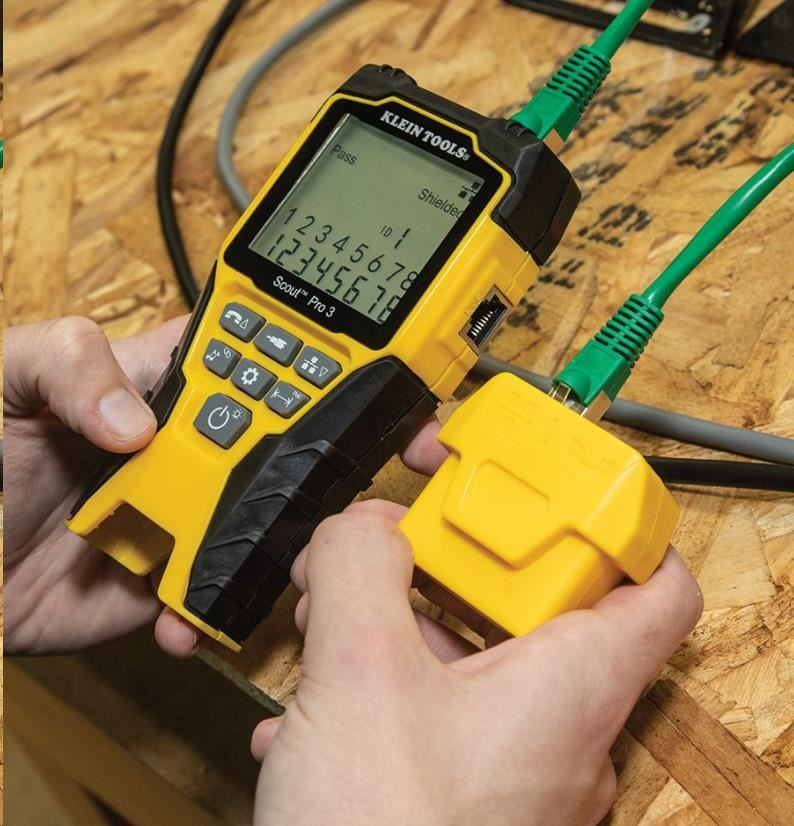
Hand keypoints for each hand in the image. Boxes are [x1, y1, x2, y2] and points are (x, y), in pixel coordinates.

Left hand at [2, 316, 447, 657]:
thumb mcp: (5, 378)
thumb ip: (70, 364)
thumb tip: (140, 424)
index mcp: (159, 382)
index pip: (253, 353)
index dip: (311, 353)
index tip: (365, 370)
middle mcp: (185, 445)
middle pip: (277, 440)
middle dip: (326, 454)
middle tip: (358, 479)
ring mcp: (181, 513)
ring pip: (261, 517)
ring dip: (287, 535)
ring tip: (290, 555)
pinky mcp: (165, 579)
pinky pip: (211, 591)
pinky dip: (217, 608)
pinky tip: (186, 618)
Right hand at [250, 433, 701, 825]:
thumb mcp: (360, 670)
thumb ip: (362, 566)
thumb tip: (366, 526)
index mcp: (574, 686)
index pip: (657, 585)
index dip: (621, 525)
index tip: (562, 487)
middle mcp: (560, 731)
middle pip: (534, 608)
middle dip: (450, 570)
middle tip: (392, 552)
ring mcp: (514, 771)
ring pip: (472, 662)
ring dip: (401, 630)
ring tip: (331, 628)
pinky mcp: (464, 799)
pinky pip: (435, 717)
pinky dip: (384, 692)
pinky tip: (315, 713)